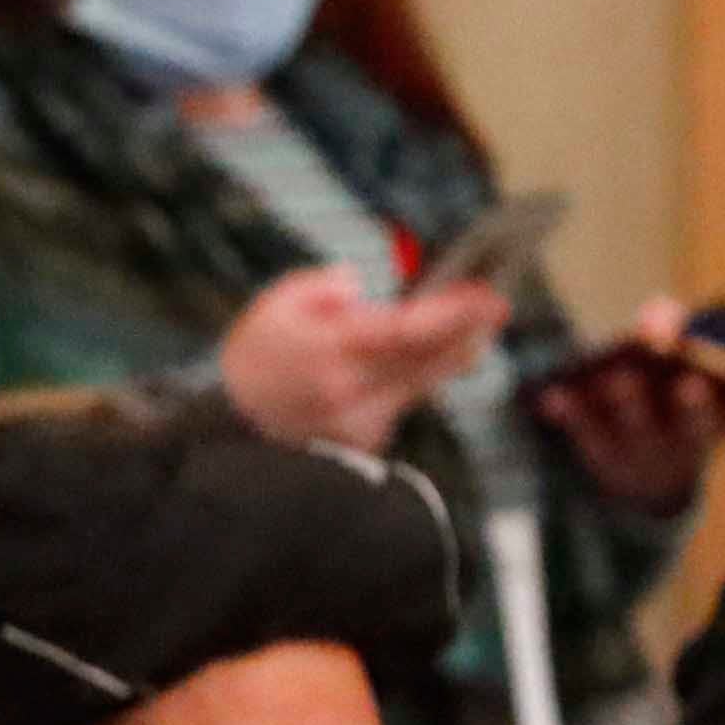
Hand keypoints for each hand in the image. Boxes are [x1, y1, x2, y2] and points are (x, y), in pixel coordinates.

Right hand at [217, 263, 506, 450]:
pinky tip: (433, 355)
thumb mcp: (275, 305)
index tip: (487, 295)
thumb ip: (320, 287)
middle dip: (468, 329)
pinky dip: (420, 375)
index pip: (407, 331)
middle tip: (497, 303)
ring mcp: (360, 420)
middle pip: (429, 359)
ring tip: (478, 324)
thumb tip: (356, 286)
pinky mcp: (365, 439)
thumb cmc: (253, 358)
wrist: (228, 425)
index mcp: (329, 351)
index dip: (453, 313)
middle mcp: (351, 390)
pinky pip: (404, 400)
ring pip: (424, 382)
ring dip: (454, 351)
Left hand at [526, 302, 724, 511]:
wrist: (648, 480)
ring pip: (637, 428)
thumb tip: (660, 309)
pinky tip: (553, 395)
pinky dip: (570, 415)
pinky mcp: (602, 455)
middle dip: (692, 404)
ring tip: (617, 377)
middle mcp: (688, 439)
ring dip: (629, 402)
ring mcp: (645, 450)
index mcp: (722, 418)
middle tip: (688, 383)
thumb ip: (678, 334)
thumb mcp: (688, 375)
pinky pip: (585, 435)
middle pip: (693, 424)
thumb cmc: (675, 404)